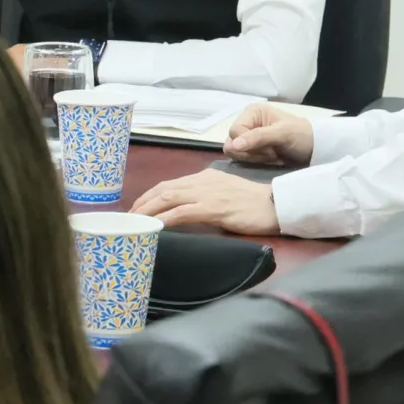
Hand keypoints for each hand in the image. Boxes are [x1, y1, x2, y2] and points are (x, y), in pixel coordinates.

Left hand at [131, 170, 281, 235]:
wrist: (275, 204)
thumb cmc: (252, 203)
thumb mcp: (224, 192)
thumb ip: (204, 195)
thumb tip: (185, 208)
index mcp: (204, 177)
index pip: (169, 184)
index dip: (149, 195)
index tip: (137, 208)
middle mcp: (202, 181)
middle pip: (163, 189)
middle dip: (142, 203)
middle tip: (129, 218)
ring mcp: (207, 194)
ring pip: (168, 199)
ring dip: (148, 211)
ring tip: (136, 222)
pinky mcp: (214, 208)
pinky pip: (183, 212)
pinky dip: (166, 218)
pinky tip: (156, 226)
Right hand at [222, 103, 314, 166]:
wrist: (316, 150)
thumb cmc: (302, 136)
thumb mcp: (282, 134)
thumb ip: (257, 138)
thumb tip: (232, 146)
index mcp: (252, 112)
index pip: (234, 131)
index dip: (249, 144)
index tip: (270, 147)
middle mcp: (247, 123)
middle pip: (232, 143)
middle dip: (252, 152)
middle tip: (273, 153)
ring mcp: (248, 137)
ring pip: (236, 153)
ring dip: (255, 158)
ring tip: (273, 156)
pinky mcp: (252, 149)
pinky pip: (242, 159)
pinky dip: (256, 162)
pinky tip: (270, 160)